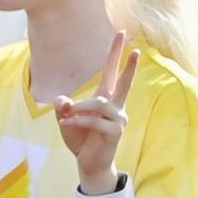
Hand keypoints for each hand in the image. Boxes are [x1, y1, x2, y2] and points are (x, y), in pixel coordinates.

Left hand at [54, 43, 136, 194]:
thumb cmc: (80, 139)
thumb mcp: (64, 120)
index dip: (116, 53)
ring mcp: (117, 119)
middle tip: (135, 48)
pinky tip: (67, 125)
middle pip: (123, 82)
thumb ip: (62, 107)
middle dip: (128, 65)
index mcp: (105, 99)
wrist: (89, 164)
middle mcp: (115, 106)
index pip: (111, 72)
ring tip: (67, 117)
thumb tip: (63, 100)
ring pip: (99, 103)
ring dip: (80, 109)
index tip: (122, 34)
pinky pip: (94, 121)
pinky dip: (78, 122)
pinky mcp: (114, 132)